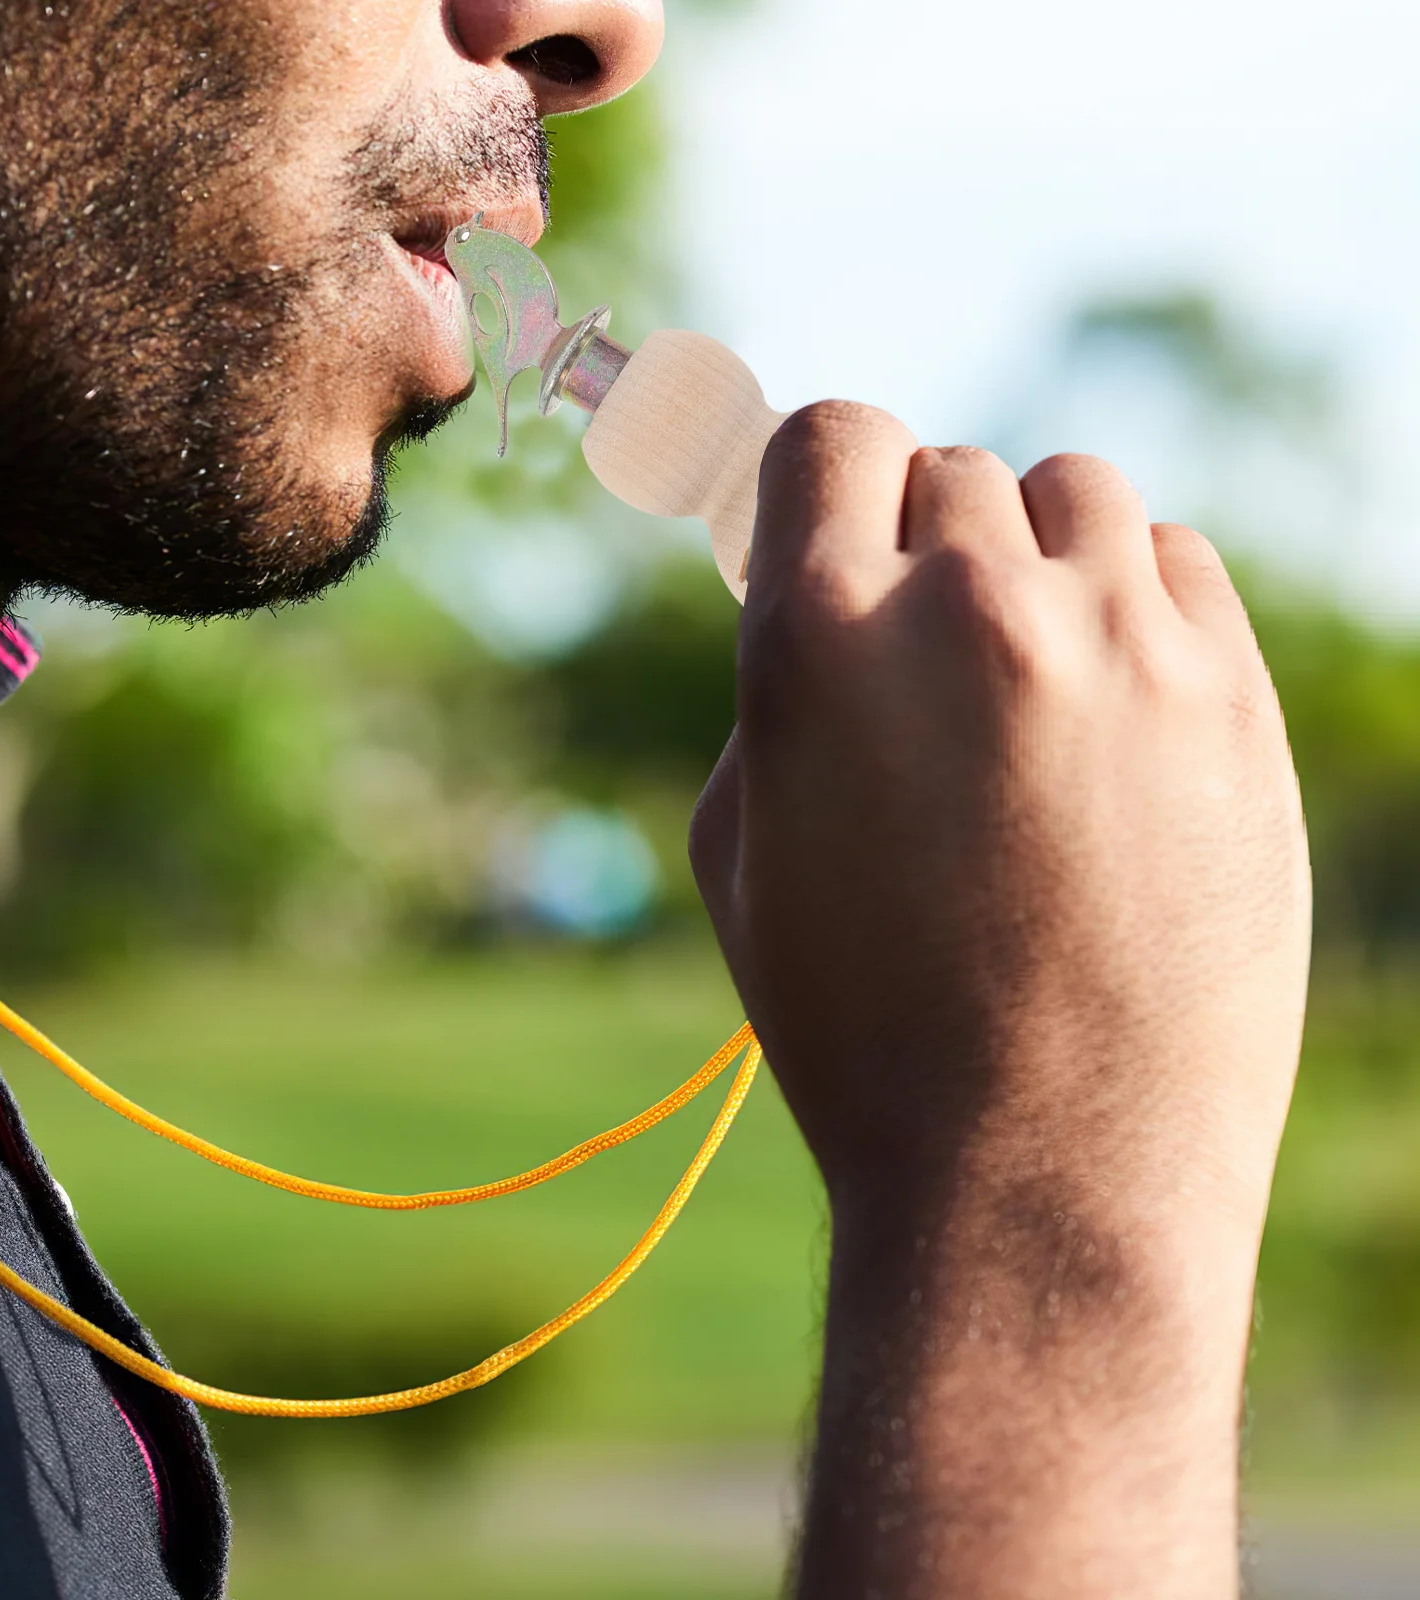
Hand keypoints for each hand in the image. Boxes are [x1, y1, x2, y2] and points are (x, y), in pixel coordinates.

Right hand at [690, 404, 1310, 1597]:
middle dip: (921, 545)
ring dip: (1033, 557)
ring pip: (1072, 493)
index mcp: (818, 643)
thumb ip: (773, 687)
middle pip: (949, 468)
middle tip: (926, 659)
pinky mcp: (1232, 698)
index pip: (827, 434)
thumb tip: (811, 584)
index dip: (820, 477)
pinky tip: (1113, 708)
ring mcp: (1119, 646)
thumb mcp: (742, 854)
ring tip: (1027, 676)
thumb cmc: (862, 1028)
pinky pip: (1175, 562)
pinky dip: (1133, 603)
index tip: (830, 526)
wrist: (1041, 1177)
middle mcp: (969, 611)